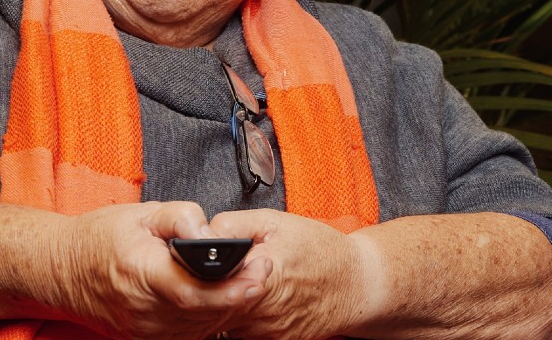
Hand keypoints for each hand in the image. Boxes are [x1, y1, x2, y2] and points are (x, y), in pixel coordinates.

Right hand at [47, 201, 268, 339]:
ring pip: (201, 325)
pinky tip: (221, 296)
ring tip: (246, 278)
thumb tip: (208, 228)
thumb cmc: (98, 239)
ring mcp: (145, 329)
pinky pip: (190, 332)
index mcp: (141, 274)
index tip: (259, 268)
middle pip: (205, 311)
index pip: (195, 290)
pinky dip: (210, 316)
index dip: (233, 285)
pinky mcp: (147, 337)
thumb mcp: (140, 214)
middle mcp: (143, 310)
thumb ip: (179, 216)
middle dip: (241, 292)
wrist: (62, 270)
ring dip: (229, 306)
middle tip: (264, 269)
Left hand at [209, 209, 372, 337]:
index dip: (196, 273)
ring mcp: (265, 332)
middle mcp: (261, 311)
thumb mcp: (277, 222)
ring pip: (223, 322)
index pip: (208, 283)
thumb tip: (203, 233)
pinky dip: (239, 318)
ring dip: (222, 305)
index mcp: (261, 276)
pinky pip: (240, 332)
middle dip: (207, 290)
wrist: (357, 284)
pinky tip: (250, 301)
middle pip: (211, 306)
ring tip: (235, 285)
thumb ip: (234, 225)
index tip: (194, 262)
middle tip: (216, 273)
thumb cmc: (322, 252)